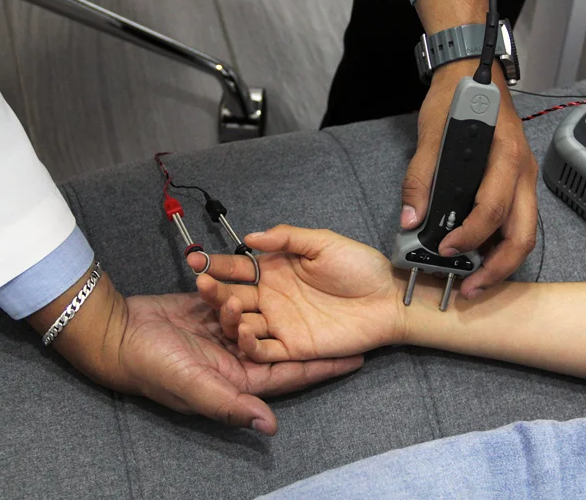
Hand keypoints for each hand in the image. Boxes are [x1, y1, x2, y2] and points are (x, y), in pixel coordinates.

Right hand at [113, 292, 362, 433]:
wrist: (116, 335)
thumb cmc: (153, 368)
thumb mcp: (195, 387)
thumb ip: (233, 405)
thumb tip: (270, 428)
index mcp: (239, 380)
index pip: (291, 374)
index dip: (324, 367)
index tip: (358, 358)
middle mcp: (235, 359)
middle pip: (282, 344)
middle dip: (309, 330)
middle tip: (340, 313)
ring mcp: (221, 335)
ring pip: (258, 316)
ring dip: (267, 301)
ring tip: (286, 280)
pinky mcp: (207, 312)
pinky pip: (234, 299)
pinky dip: (240, 288)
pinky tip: (251, 271)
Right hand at [190, 225, 405, 363]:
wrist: (387, 298)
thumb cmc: (359, 267)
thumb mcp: (322, 243)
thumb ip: (287, 238)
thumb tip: (251, 236)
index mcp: (275, 271)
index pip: (239, 268)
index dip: (217, 264)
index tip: (198, 260)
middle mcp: (272, 298)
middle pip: (233, 296)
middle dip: (213, 290)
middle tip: (200, 282)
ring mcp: (280, 323)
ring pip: (242, 324)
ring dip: (228, 316)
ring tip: (224, 304)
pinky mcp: (292, 347)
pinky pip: (263, 349)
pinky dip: (249, 343)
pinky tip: (243, 330)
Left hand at [402, 60, 538, 299]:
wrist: (472, 71)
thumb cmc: (454, 99)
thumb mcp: (431, 135)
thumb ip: (420, 179)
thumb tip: (410, 221)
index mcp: (504, 156)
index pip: (491, 208)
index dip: (470, 236)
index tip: (445, 250)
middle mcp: (522, 171)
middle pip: (523, 233)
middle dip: (498, 267)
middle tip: (469, 288)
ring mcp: (524, 179)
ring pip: (525, 232)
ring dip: (503, 262)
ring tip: (475, 281)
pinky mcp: (518, 184)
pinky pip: (518, 222)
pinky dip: (502, 245)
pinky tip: (480, 257)